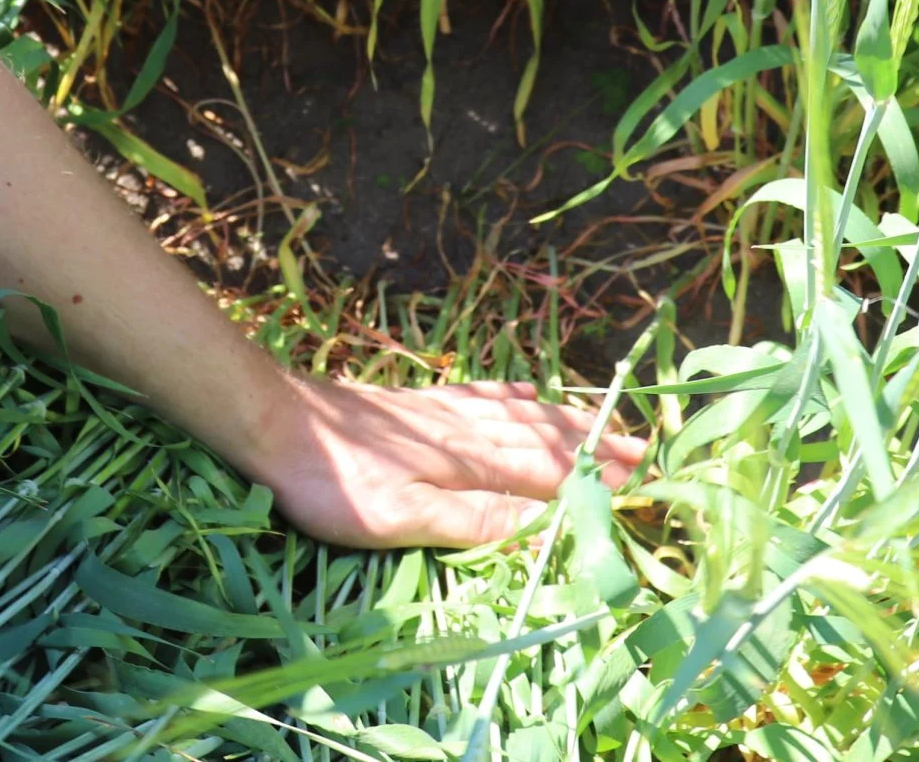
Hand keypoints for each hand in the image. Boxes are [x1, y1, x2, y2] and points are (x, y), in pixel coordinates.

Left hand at [238, 376, 648, 548]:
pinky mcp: (418, 403)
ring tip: (605, 423)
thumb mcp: (402, 517)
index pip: (549, 473)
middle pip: (544, 437)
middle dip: (595, 447)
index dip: (594, 482)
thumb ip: (475, 519)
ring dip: (566, 421)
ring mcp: (443, 411)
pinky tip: (525, 394)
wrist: (274, 421)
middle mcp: (467, 429)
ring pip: (521, 414)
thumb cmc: (333, 482)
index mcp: (470, 461)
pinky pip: (485, 395)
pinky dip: (517, 396)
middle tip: (645, 453)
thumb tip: (546, 525)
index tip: (643, 485)